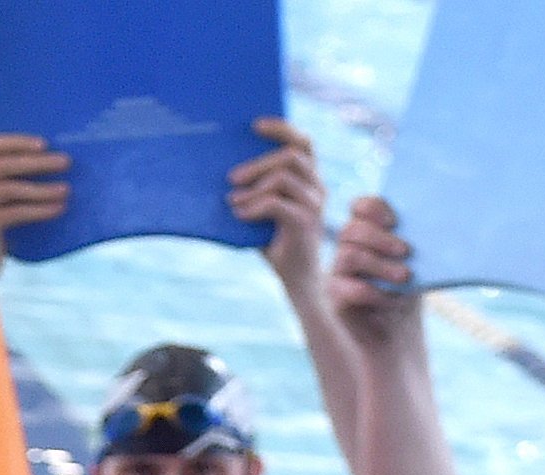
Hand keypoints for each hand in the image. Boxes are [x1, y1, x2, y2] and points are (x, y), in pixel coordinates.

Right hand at [0, 132, 68, 271]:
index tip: (44, 144)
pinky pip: (13, 212)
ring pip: (9, 187)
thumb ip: (4, 191)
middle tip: (66, 162)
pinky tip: (56, 210)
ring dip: (41, 188)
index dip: (16, 142)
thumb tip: (44, 172)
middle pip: (3, 165)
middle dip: (37, 162)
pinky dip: (37, 210)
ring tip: (66, 190)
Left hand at [230, 118, 327, 290]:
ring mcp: (314, 204)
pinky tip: (240, 215)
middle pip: (291, 155)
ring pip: (283, 177)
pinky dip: (254, 207)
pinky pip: (276, 203)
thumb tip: (227, 172)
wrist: (298, 279)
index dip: (281, 129)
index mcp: (310, 178)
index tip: (255, 125)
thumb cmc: (277, 243)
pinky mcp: (305, 223)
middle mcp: (316, 187)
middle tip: (231, 178)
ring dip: (253, 186)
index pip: (303, 142)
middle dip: (257, 163)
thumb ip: (256, 189)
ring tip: (233, 200)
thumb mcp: (265, 210)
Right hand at [327, 196, 417, 344]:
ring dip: (379, 264)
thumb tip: (439, 224)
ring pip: (348, 256)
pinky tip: (391, 299)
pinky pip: (347, 288)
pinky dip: (372, 291)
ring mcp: (338, 273)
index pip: (359, 208)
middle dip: (380, 238)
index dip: (373, 207)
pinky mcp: (336, 298)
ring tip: (405, 276)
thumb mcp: (415, 259)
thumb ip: (415, 240)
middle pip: (351, 230)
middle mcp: (347, 248)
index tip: (395, 220)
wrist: (398, 333)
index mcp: (366, 232)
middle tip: (407, 251)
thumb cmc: (408, 290)